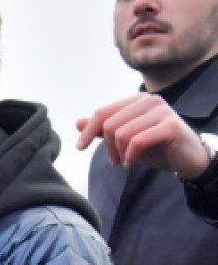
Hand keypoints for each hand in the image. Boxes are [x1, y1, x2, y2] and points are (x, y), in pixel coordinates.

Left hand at [76, 94, 212, 178]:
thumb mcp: (125, 138)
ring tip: (127, 161)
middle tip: (114, 160)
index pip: (103, 112)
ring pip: (122, 133)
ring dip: (120, 154)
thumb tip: (78, 122)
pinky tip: (133, 164)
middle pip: (109, 124)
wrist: (187, 158)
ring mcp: (162, 111)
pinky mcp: (171, 126)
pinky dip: (131, 157)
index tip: (80, 147)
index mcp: (137, 101)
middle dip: (107, 147)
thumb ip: (103, 129)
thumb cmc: (156, 147)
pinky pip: (137, 142)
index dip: (88, 130)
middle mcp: (149, 101)